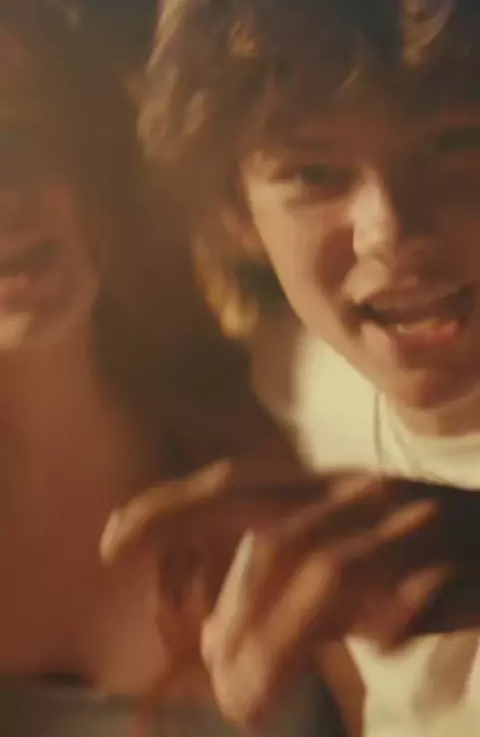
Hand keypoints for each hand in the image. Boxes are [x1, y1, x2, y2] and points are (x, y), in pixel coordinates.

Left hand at [101, 461, 479, 725]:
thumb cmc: (413, 537)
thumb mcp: (342, 539)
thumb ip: (280, 577)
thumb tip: (214, 639)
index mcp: (326, 484)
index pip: (235, 482)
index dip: (172, 505)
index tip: (112, 541)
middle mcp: (360, 495)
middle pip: (277, 540)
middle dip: (235, 610)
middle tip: (214, 674)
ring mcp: (407, 528)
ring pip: (327, 575)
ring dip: (278, 641)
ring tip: (249, 700)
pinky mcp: (451, 569)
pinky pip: (400, 603)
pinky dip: (372, 628)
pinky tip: (370, 648)